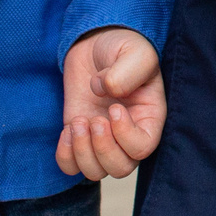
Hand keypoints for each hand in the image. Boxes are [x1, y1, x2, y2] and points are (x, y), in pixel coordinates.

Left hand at [56, 27, 164, 179]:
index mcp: (150, 117)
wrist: (95, 43)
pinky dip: (65, 156)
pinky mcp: (78, 138)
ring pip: (96, 172)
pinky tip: (67, 129)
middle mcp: (128, 134)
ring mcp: (102, 139)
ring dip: (82, 151)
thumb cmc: (121, 48)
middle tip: (94, 120)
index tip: (114, 108)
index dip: (126, 136)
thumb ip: (128, 71)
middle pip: (120, 168)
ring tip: (78, 121)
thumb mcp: (134, 52)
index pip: (143, 147)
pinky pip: (71, 167)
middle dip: (102, 148)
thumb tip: (111, 92)